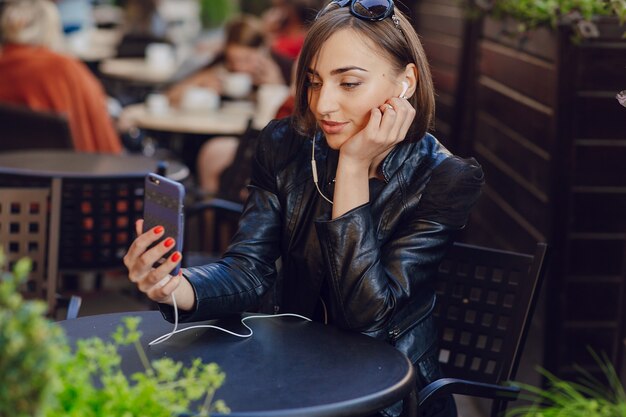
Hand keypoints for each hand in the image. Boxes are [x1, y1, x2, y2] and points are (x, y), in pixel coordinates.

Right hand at [123, 220, 184, 304]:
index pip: (137, 246)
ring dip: (167, 265)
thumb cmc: (154, 263)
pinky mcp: (154, 295)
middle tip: (171, 240)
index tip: (161, 228)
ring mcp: (143, 286)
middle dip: (158, 250)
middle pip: (144, 261)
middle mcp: (134, 273)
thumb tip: (140, 221)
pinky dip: (173, 282)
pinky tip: (180, 273)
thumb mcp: (149, 250)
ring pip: (154, 276)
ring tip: (178, 254)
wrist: (160, 284)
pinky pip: (164, 291)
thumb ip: (145, 237)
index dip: (149, 236)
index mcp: (130, 259)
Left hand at [330, 96, 415, 217]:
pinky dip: (373, 110)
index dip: (402, 102)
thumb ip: (394, 123)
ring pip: (391, 112)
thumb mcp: (387, 136)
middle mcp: (394, 136)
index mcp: (400, 135)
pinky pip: (376, 114)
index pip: (411, 112)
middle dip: (393, 101)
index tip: (392, 104)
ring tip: (377, 111)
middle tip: (383, 105)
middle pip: (403, 110)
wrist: (355, 160)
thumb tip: (397, 101)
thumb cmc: (369, 144)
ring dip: (383, 106)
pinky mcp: (370, 135)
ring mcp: (382, 137)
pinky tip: (370, 114)